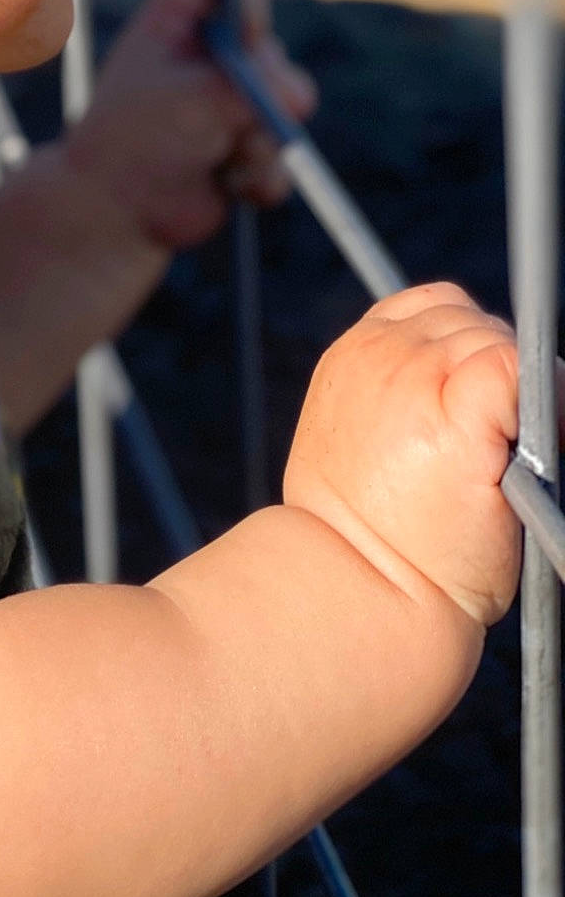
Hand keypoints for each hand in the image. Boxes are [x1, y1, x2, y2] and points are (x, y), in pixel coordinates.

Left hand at [63, 0, 317, 252]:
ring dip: (262, 140)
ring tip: (228, 157)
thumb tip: (300, 96)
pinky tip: (231, 185)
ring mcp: (227, 104)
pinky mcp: (244, 148)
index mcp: (175, 26)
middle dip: (267, 87)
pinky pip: (280, 157)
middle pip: (267, 49)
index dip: (244, 5)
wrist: (119, 210)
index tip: (249, 32)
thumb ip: (253, 85)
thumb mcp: (196, 98)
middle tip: (248, 111)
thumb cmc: (139, 138)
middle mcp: (205, 59)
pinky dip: (261, 175)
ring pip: (284, 108)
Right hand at [283, 283, 521, 627]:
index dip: (463, 348)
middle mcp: (383, 351)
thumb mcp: (356, 439)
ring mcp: (420, 373)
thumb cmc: (369, 535)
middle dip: (494, 372)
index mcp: (354, 354)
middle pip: (473, 321)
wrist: (362, 588)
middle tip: (488, 444)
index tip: (469, 401)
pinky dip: (541, 401)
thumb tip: (454, 384)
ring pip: (502, 341)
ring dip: (517, 392)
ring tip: (496, 457)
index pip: (434, 309)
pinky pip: (524, 368)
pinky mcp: (463, 407)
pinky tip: (521, 451)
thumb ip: (393, 394)